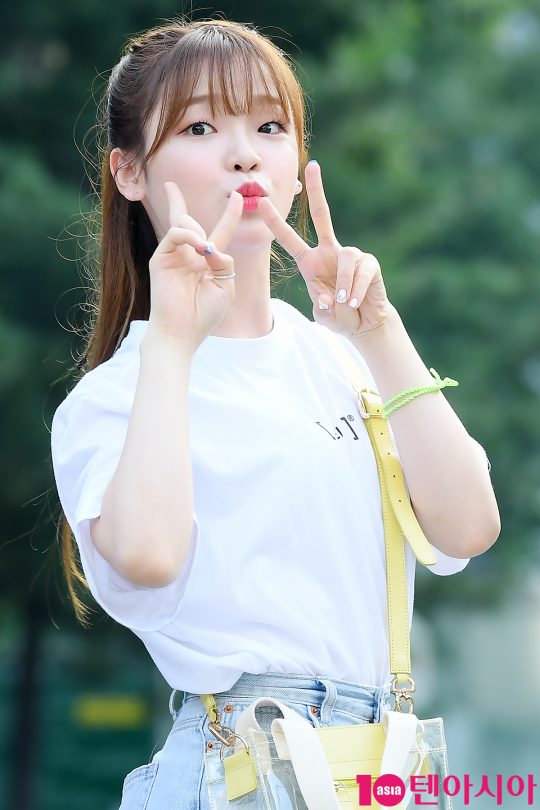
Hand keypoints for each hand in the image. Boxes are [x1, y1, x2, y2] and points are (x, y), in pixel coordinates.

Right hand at [147, 182, 243, 348]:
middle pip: (187, 220)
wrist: (182, 332)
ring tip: (205, 250)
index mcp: (208, 263)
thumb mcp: (225, 286)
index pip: (220, 232)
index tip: (237, 197)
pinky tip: (199, 246)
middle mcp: (190, 256)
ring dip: (198, 231)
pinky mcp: (161, 259)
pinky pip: (175, 235)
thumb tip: (210, 245)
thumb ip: (224, 262)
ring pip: (183, 224)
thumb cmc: (204, 315)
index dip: (230, 215)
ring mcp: (174, 256)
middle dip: (179, 202)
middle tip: (177, 191)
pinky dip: (188, 235)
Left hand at [258, 161, 390, 338]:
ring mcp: (350, 255)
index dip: (276, 222)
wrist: (363, 324)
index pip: (290, 239)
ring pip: (346, 257)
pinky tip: (354, 301)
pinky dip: (356, 290)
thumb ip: (321, 308)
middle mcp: (329, 252)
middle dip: (317, 191)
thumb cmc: (338, 317)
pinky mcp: (369, 263)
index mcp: (310, 262)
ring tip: (343, 303)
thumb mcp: (323, 315)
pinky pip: (361, 271)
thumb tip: (328, 299)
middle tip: (312, 166)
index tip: (261, 202)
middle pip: (323, 216)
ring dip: (343, 284)